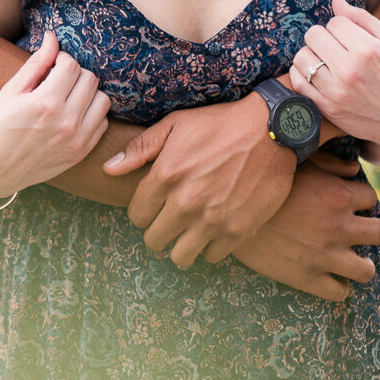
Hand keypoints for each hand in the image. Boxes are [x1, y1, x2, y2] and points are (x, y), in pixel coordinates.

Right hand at [0, 32, 109, 196]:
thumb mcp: (11, 91)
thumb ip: (36, 63)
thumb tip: (53, 37)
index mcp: (45, 103)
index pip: (71, 65)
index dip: (61, 59)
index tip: (52, 64)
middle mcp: (66, 122)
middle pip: (90, 80)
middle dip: (75, 73)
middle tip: (59, 79)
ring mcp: (76, 141)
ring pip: (102, 100)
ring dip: (88, 92)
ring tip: (68, 95)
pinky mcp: (80, 153)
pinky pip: (102, 123)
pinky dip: (92, 113)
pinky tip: (73, 113)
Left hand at [104, 94, 294, 267]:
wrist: (270, 130)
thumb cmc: (220, 124)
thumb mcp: (175, 124)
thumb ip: (140, 148)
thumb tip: (109, 169)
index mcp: (166, 175)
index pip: (136, 215)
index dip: (143, 210)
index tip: (155, 204)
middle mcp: (185, 202)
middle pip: (154, 240)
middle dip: (159, 229)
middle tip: (172, 218)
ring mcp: (211, 219)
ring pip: (180, 256)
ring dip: (182, 244)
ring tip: (191, 228)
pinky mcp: (237, 230)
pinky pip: (212, 256)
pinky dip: (211, 245)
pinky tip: (215, 227)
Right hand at [233, 152, 379, 299]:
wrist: (229, 213)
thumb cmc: (263, 181)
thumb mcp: (297, 163)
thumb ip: (330, 163)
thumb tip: (354, 170)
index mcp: (338, 195)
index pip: (371, 198)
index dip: (361, 199)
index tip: (350, 203)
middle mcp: (339, 227)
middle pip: (379, 233)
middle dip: (370, 231)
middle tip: (355, 231)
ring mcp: (326, 256)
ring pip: (366, 270)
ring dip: (360, 264)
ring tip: (348, 259)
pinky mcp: (308, 279)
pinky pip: (339, 292)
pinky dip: (337, 285)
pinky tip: (326, 275)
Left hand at [291, 0, 379, 165]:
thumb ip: (362, 18)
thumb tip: (336, 0)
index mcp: (368, 50)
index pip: (335, 21)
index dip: (343, 26)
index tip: (352, 37)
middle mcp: (350, 71)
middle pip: (313, 35)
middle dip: (325, 36)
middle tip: (338, 46)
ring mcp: (336, 92)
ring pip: (302, 57)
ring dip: (312, 54)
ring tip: (327, 59)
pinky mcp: (327, 109)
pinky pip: (298, 81)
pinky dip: (303, 72)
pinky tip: (318, 73)